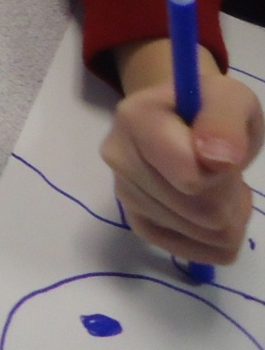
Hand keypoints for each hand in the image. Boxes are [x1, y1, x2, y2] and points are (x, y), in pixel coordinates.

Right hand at [100, 36, 263, 264]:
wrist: (181, 117)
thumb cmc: (207, 106)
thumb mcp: (229, 97)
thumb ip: (225, 120)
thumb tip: (218, 160)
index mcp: (135, 118)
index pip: (190, 178)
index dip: (223, 174)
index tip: (225, 153)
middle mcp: (118, 156)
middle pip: (201, 212)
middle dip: (230, 198)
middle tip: (227, 172)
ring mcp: (123, 192)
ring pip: (201, 234)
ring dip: (227, 217)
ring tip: (217, 186)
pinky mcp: (135, 219)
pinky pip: (192, 252)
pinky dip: (212, 239)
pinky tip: (206, 211)